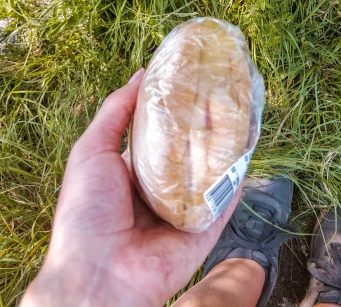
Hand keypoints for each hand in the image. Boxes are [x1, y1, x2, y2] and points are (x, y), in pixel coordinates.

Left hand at [21, 69, 239, 306]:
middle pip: (188, 151)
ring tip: (240, 116)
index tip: (193, 83)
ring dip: (223, 148)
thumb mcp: (92, 150)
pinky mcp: (203, 229)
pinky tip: (247, 152)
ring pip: (209, 173)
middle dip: (203, 126)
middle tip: (222, 96)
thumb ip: (116, 112)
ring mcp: (183, 208)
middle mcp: (160, 187)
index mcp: (133, 170)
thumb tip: (141, 74)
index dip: (175, 109)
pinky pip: (223, 200)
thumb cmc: (87, 210)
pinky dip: (235, 179)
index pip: (160, 133)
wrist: (99, 273)